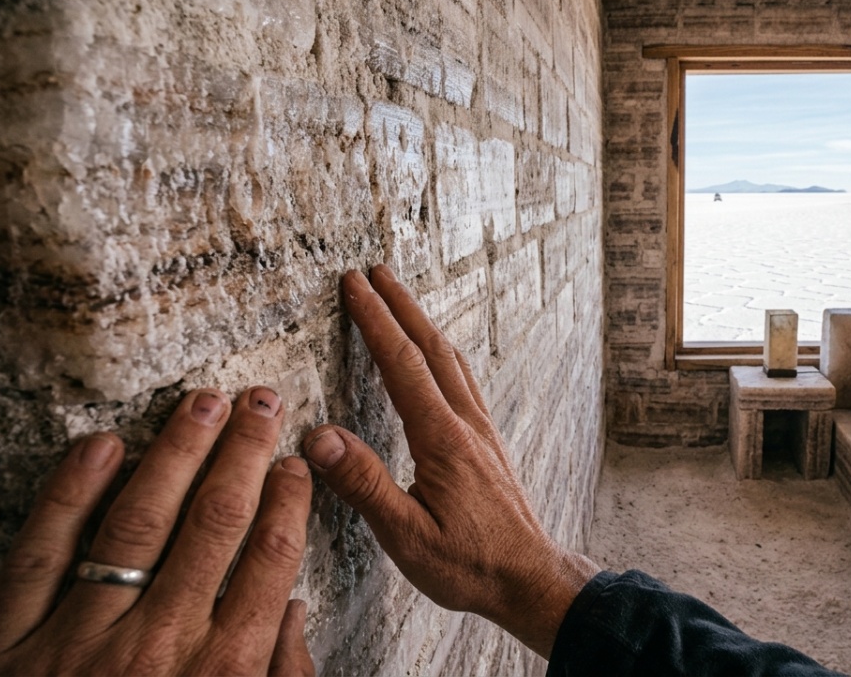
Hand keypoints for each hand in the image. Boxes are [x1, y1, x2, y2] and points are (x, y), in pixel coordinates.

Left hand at [0, 388, 314, 675]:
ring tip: (201, 404)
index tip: (294, 463)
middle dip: (244, 454)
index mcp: (220, 675)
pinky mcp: (4, 645)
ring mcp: (78, 641)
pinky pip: (40, 553)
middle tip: (260, 403)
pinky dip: (69, 494)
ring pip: (137, 522)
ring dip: (175, 453)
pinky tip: (101, 446)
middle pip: (215, 524)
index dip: (287, 501)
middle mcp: (158, 647)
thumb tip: (293, 613)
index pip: (268, 561)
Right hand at [302, 266, 598, 657]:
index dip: (376, 321)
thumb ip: (364, 484)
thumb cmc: (470, 565)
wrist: (530, 579)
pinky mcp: (487, 444)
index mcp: (443, 440)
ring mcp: (481, 431)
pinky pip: (463, 380)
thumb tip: (320, 436)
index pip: (402, 365)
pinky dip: (442, 353)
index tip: (354, 284)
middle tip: (375, 272)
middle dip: (401, 306)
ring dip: (424, 324)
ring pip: (452, 361)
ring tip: (402, 300)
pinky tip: (438, 359)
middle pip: (432, 349)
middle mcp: (466, 425)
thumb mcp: (406, 536)